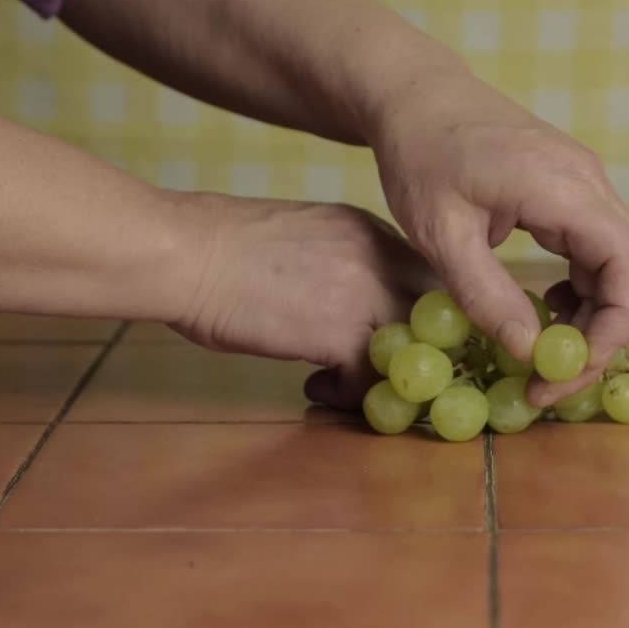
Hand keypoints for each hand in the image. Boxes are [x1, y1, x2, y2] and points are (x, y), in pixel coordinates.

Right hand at [170, 194, 438, 409]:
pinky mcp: (342, 333)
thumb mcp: (307, 239)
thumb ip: (343, 266)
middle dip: (426, 350)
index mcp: (371, 231)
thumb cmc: (224, 246)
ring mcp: (366, 295)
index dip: (423, 316)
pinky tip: (316, 387)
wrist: (189, 253)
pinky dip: (351, 396)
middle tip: (395, 373)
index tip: (406, 342)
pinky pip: (372, 381)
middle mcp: (380, 258)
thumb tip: (350, 306)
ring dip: (387, 378)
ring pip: (415, 353)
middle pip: (440, 315)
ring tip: (349, 385)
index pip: (428, 277)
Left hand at [369, 74, 628, 406]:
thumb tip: (529, 352)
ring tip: (547, 349)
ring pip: (627, 261)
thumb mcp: (441, 235)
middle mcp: (590, 183)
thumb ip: (486, 295)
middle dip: (608, 332)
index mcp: (563, 187)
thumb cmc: (420, 156)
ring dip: (598, 313)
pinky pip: (603, 248)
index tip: (565, 371)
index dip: (613, 329)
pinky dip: (588, 288)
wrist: (416, 95)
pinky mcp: (574, 191)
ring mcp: (586, 184)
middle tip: (557, 376)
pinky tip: (548, 307)